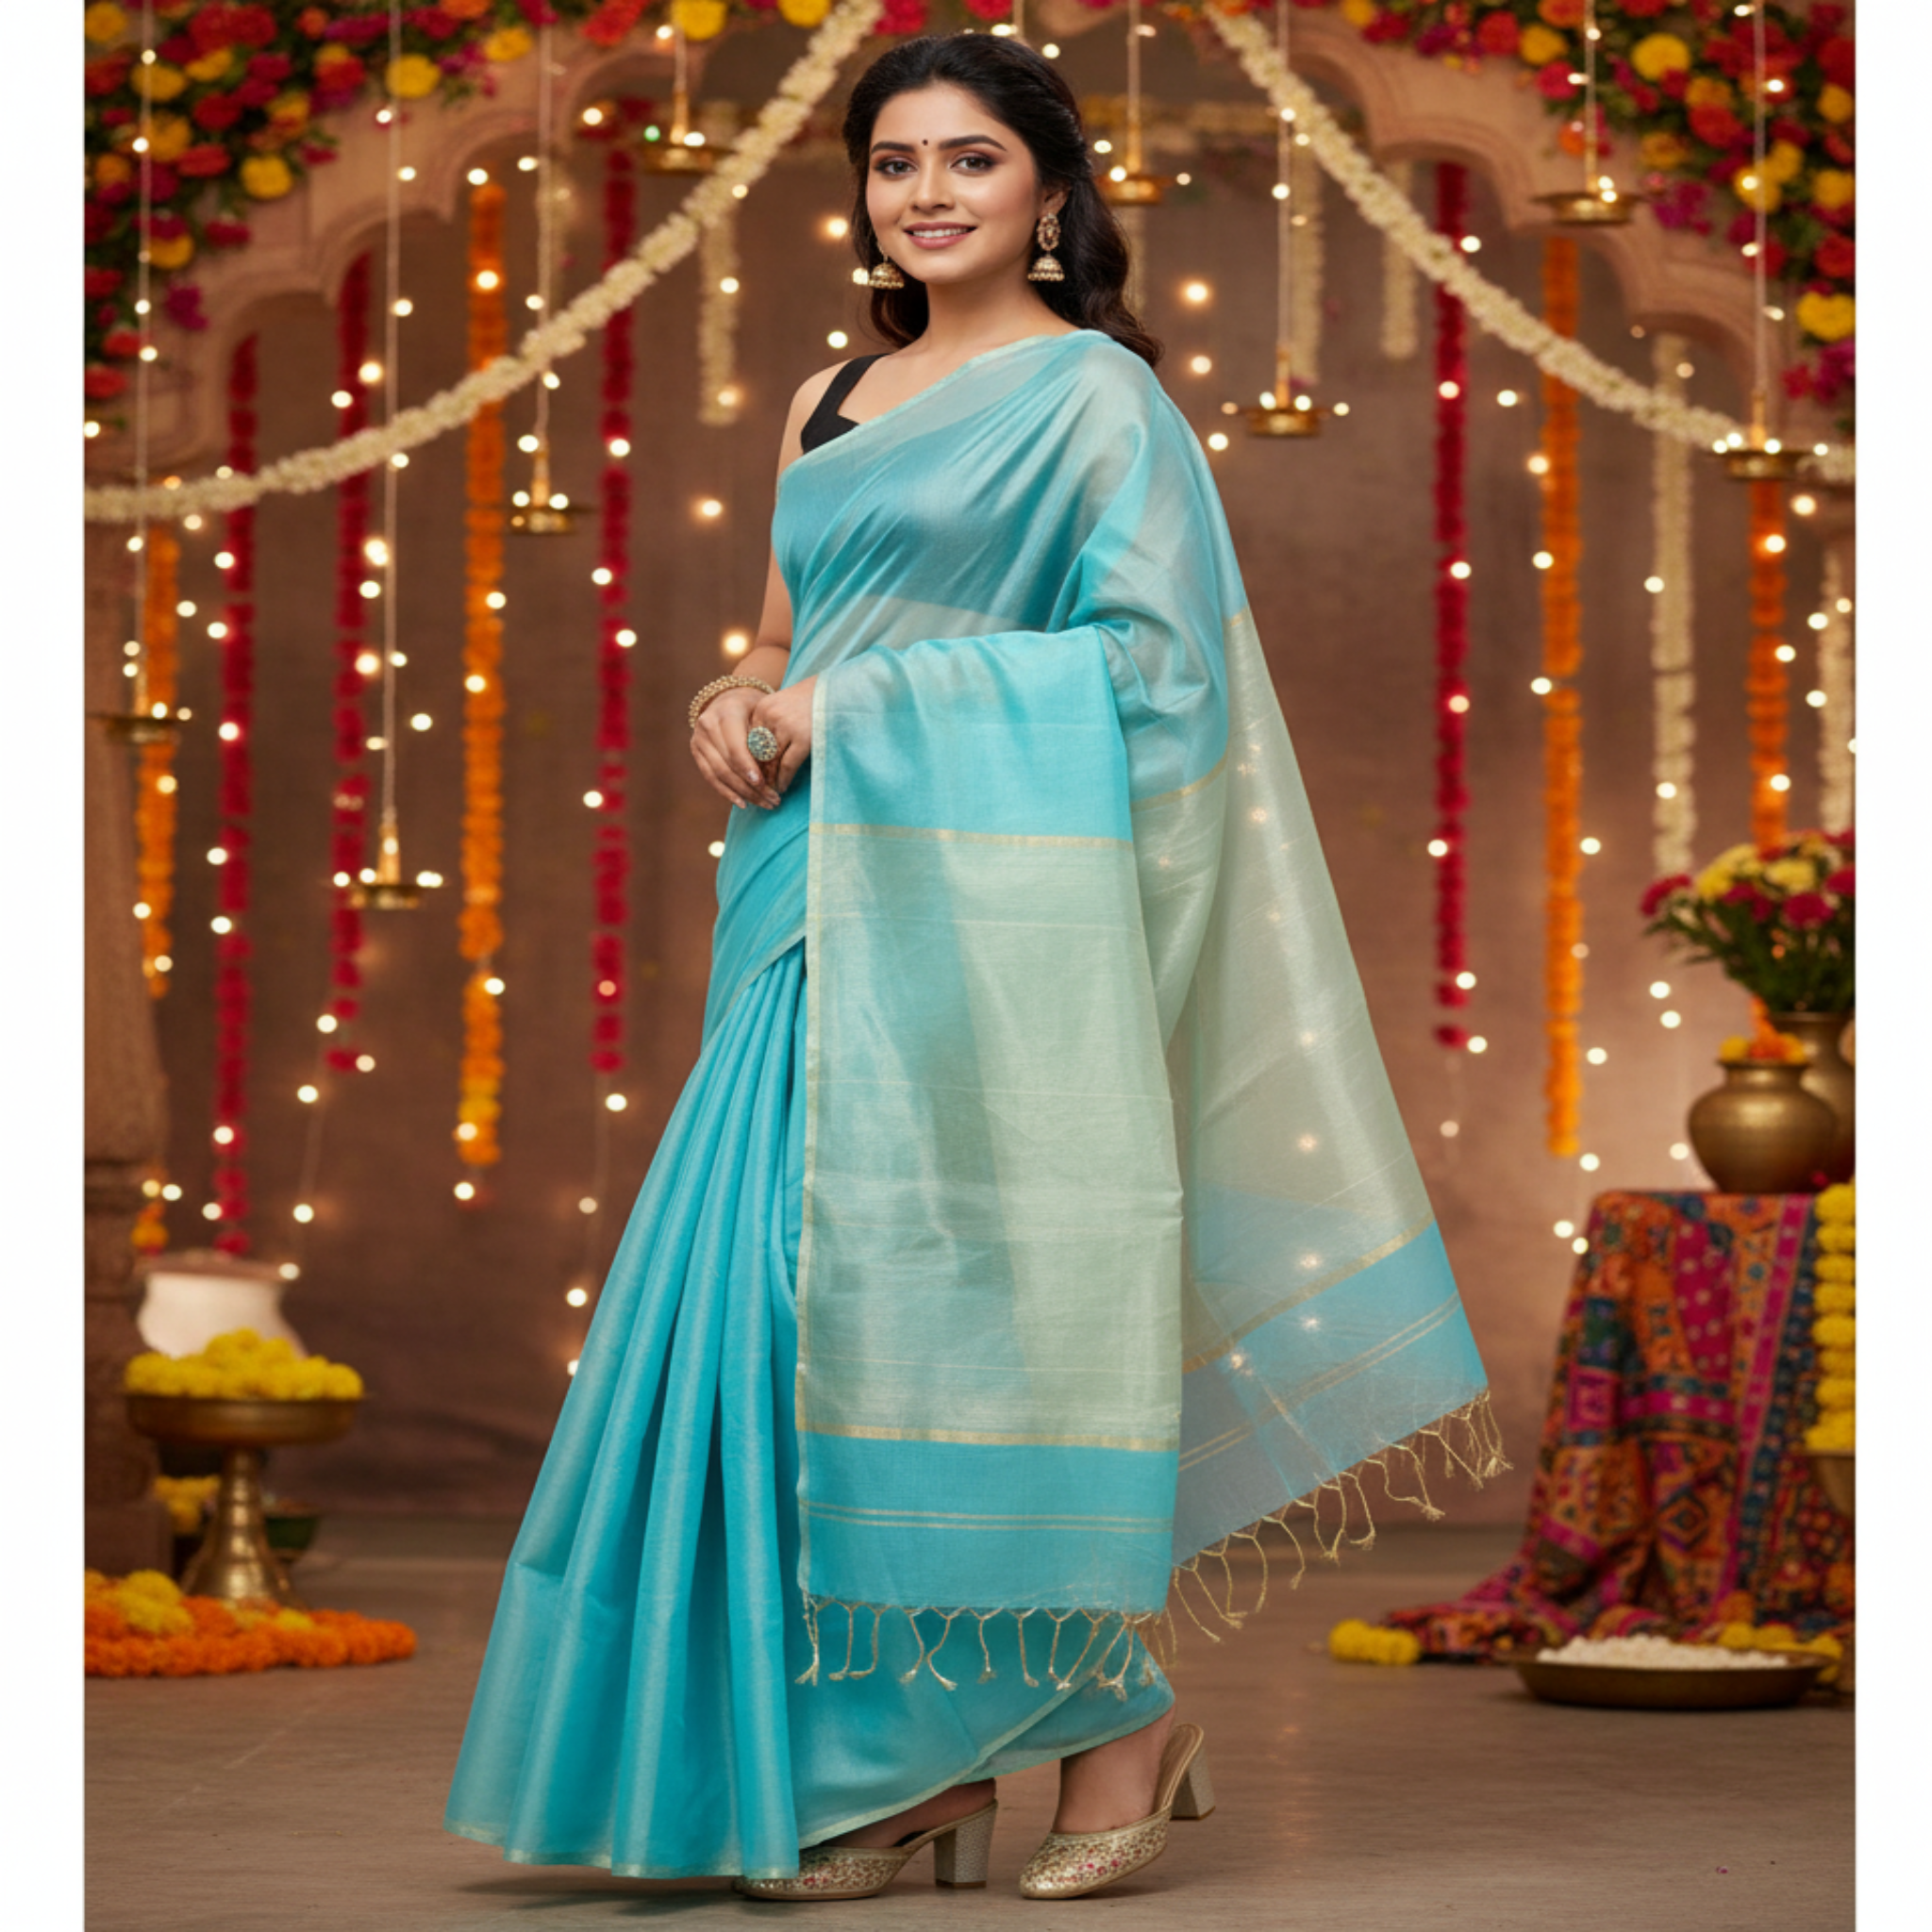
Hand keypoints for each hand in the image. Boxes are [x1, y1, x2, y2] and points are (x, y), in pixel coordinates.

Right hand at [690, 688, 779, 809]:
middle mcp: (707, 726)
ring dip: (742, 793)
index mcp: (726, 713)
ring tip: (763, 804)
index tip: (763, 785)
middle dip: (750, 787)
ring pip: (719, 774)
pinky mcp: (696, 751)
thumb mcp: (763, 714)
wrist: (730, 697)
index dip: (748, 769)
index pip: (735, 748)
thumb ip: (764, 738)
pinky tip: (742, 803)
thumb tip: (775, 772)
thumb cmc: (754, 707)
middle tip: (772, 800)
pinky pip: (710, 777)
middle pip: (728, 765)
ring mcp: (698, 739)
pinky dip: (726, 792)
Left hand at [746, 678, 814, 799]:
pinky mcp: (804, 738)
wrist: (837, 688)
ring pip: (771, 760)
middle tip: (758, 787)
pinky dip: (783, 778)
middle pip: (758, 751)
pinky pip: (788, 765)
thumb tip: (761, 754)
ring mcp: (787, 727)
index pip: (749, 740)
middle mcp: (771, 716)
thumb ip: (770, 722)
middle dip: (758, 771)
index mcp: (763, 707)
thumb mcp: (784, 704)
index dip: (749, 760)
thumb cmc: (811, 697)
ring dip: (770, 778)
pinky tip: (782, 787)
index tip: (750, 773)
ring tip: (770, 790)